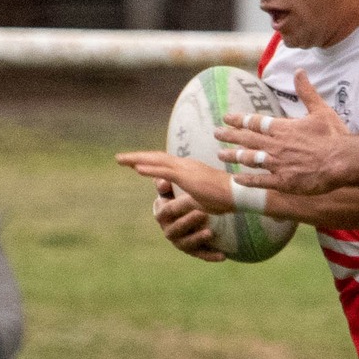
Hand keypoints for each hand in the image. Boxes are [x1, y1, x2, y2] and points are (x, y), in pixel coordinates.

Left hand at [116, 150, 235, 214]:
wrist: (239, 194)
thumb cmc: (225, 197)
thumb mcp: (203, 196)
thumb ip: (193, 195)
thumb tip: (190, 200)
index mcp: (189, 169)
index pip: (164, 162)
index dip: (148, 161)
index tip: (133, 163)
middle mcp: (186, 164)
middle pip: (156, 157)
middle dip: (137, 157)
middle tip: (119, 158)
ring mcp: (186, 169)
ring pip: (157, 161)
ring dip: (137, 160)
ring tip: (121, 160)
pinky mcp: (187, 177)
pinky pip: (164, 171)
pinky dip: (149, 169)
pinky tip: (136, 169)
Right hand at [152, 178, 224, 261]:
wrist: (192, 212)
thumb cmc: (180, 197)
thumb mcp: (174, 188)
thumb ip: (165, 183)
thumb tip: (163, 182)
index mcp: (162, 214)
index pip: (166, 211)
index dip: (176, 206)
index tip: (189, 200)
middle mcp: (169, 230)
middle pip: (176, 228)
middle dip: (188, 221)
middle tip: (202, 213)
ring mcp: (180, 242)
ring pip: (187, 243)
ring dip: (198, 238)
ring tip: (210, 232)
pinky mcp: (193, 251)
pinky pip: (201, 255)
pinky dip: (211, 256)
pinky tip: (222, 256)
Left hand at [213, 69, 350, 195]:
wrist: (342, 161)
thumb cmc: (334, 136)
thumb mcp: (320, 110)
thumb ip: (306, 92)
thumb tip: (299, 71)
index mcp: (283, 128)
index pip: (255, 122)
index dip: (239, 119)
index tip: (226, 117)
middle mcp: (275, 145)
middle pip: (247, 139)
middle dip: (230, 136)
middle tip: (216, 133)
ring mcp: (277, 164)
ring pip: (249, 158)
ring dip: (233, 156)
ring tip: (220, 154)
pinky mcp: (283, 182)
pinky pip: (260, 181)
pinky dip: (247, 180)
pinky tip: (236, 179)